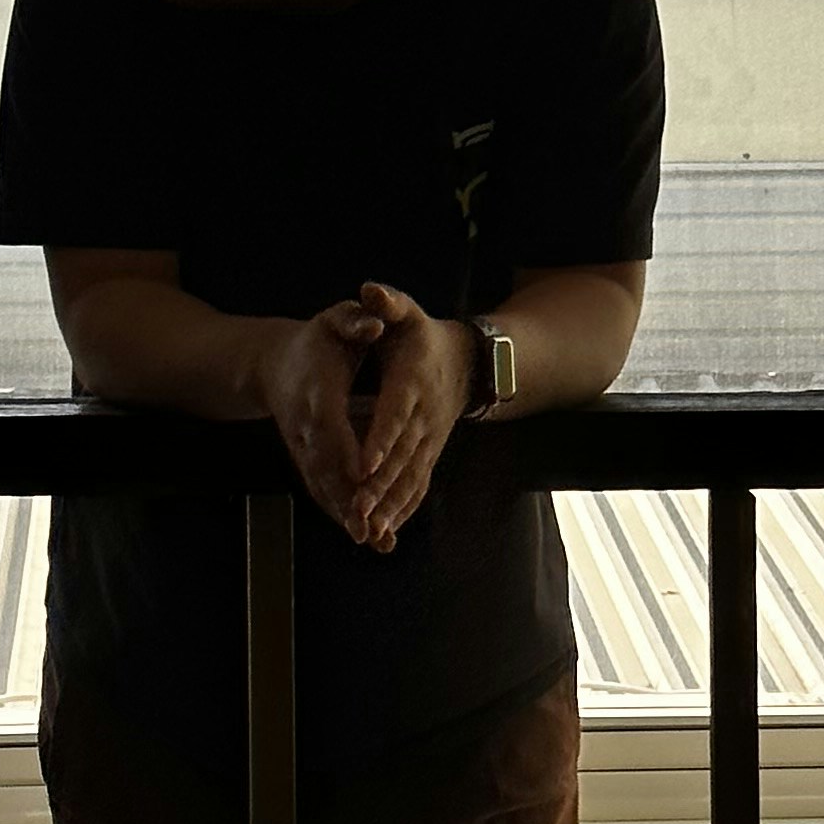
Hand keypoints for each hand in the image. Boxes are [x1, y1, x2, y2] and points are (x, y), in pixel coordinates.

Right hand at [252, 300, 390, 536]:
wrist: (273, 363)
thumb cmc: (315, 339)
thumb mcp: (335, 321)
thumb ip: (354, 320)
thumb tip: (374, 322)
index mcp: (317, 392)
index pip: (330, 425)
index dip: (346, 450)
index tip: (364, 474)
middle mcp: (306, 426)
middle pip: (325, 467)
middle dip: (347, 499)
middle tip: (368, 529)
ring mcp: (302, 447)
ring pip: (324, 485)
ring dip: (346, 516)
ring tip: (373, 542)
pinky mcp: (305, 460)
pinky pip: (322, 490)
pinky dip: (341, 514)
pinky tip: (364, 537)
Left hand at [341, 281, 475, 552]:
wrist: (466, 361)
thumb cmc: (423, 336)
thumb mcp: (407, 312)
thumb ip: (388, 303)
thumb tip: (369, 291)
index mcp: (412, 383)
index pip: (394, 415)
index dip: (380, 439)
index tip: (364, 463)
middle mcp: (423, 417)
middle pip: (400, 456)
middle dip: (378, 486)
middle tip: (357, 510)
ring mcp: (429, 440)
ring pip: (409, 477)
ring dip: (389, 506)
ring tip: (368, 530)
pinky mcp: (429, 453)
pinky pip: (418, 485)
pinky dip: (403, 508)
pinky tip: (386, 531)